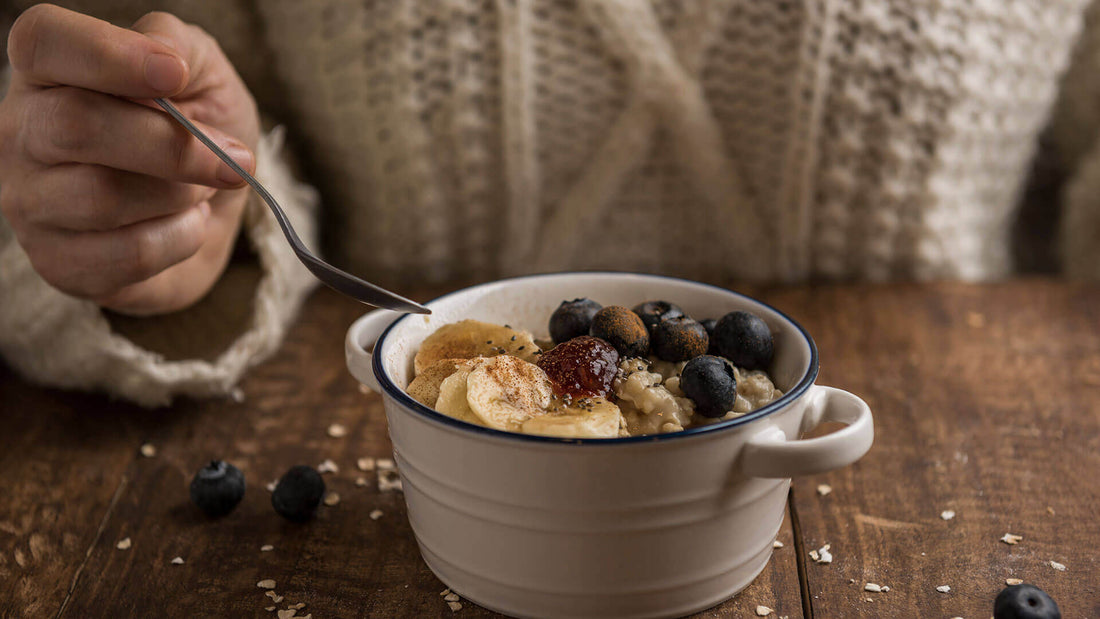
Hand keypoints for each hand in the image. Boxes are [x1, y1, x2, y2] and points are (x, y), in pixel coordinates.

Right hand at [0, 5, 259, 314]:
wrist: (212, 208)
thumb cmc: (198, 125)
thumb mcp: (201, 71)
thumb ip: (177, 45)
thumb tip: (161, 56)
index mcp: (49, 69)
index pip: (45, 42)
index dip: (109, 56)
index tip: (175, 75)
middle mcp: (21, 132)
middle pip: (77, 127)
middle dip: (174, 147)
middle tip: (235, 160)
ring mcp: (30, 202)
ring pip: (102, 197)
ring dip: (181, 196)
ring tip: (201, 191)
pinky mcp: (59, 262)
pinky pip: (127, 254)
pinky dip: (180, 239)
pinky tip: (184, 225)